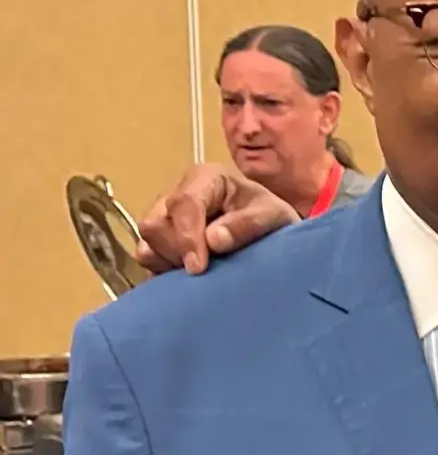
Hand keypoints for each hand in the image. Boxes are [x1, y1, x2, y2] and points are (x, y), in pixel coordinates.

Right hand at [137, 165, 296, 275]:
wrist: (268, 230)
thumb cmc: (270, 217)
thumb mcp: (273, 216)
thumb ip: (247, 225)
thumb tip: (213, 240)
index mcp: (206, 178)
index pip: (184, 204)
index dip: (187, 237)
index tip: (197, 267)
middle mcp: (177, 192)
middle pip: (156, 224)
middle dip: (177, 251)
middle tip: (205, 270)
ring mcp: (163, 214)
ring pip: (147, 241)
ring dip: (169, 261)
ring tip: (201, 271)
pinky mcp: (159, 236)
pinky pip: (146, 256)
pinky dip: (162, 269)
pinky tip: (186, 276)